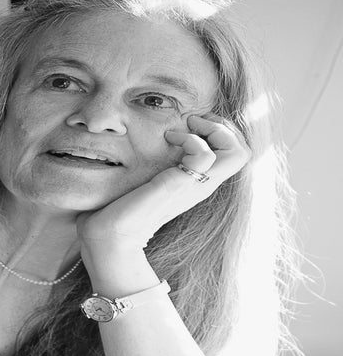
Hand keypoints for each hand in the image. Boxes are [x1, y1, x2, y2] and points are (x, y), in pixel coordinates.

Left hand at [77, 113, 250, 255]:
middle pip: (244, 151)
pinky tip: (169, 138)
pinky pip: (205, 155)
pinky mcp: (178, 186)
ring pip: (238, 152)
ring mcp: (193, 187)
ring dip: (213, 129)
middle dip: (223, 125)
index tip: (194, 124)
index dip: (222, 130)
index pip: (236, 153)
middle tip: (194, 121)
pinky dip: (190, 139)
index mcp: (198, 183)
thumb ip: (164, 166)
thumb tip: (158, 141)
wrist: (111, 235)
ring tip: (186, 127)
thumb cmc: (123, 209)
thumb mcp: (152, 180)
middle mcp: (202, 185)